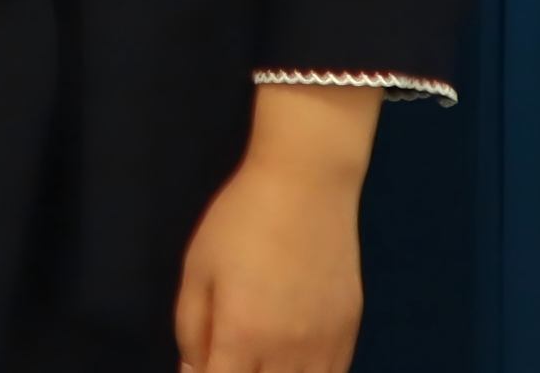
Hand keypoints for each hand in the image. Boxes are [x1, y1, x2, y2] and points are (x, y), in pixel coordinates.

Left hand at [172, 89, 374, 372]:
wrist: (307, 185)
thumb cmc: (241, 220)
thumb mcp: (197, 269)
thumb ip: (190, 328)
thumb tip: (192, 370)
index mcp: (241, 335)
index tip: (201, 364)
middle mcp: (287, 351)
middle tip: (230, 353)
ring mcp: (324, 346)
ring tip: (259, 355)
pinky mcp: (349, 334)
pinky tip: (289, 359)